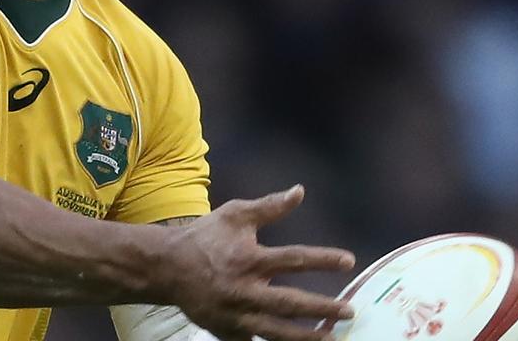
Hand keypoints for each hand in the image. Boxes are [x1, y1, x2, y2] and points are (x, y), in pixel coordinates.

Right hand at [162, 185, 354, 340]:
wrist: (167, 268)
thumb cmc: (205, 238)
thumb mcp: (235, 215)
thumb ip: (269, 206)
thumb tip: (300, 191)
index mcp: (248, 259)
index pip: (293, 259)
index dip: (323, 259)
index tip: (348, 260)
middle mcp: (244, 290)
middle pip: (290, 303)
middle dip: (322, 308)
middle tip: (350, 311)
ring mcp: (236, 315)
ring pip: (276, 332)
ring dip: (306, 337)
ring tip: (332, 339)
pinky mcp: (229, 332)